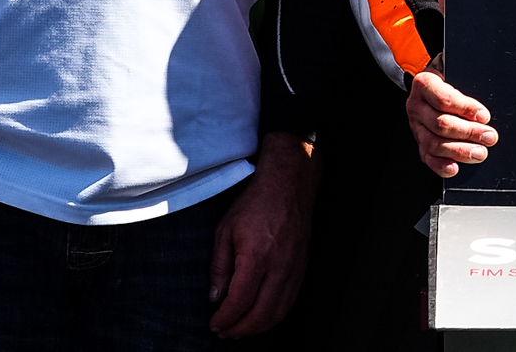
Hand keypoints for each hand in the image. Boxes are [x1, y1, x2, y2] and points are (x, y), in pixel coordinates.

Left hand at [208, 132, 317, 337]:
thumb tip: (215, 297)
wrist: (289, 185)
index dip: (225, 319)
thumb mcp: (225, 231)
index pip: (240, 302)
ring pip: (278, 313)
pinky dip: (274, 316)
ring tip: (240, 328)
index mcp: (257, 258)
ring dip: (257, 327)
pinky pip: (289, 302)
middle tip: (224, 331)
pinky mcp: (301, 269)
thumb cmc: (257, 203)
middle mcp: (279, 268)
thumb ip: (220, 267)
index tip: (214, 323)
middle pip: (260, 315)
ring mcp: (294, 270)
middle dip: (239, 329)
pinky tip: (261, 315)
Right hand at [407, 64, 496, 177]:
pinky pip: (427, 157)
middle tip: (489, 136)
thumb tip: (488, 100)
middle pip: (441, 124)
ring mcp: (416, 126)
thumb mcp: (457, 70)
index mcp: (424, 83)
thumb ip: (468, 80)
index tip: (485, 116)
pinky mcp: (419, 142)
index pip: (444, 99)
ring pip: (434, 143)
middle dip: (468, 133)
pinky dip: (441, 165)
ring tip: (480, 153)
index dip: (466, 109)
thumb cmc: (450, 76)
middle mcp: (416, 105)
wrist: (431, 84)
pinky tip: (455, 167)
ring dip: (459, 150)